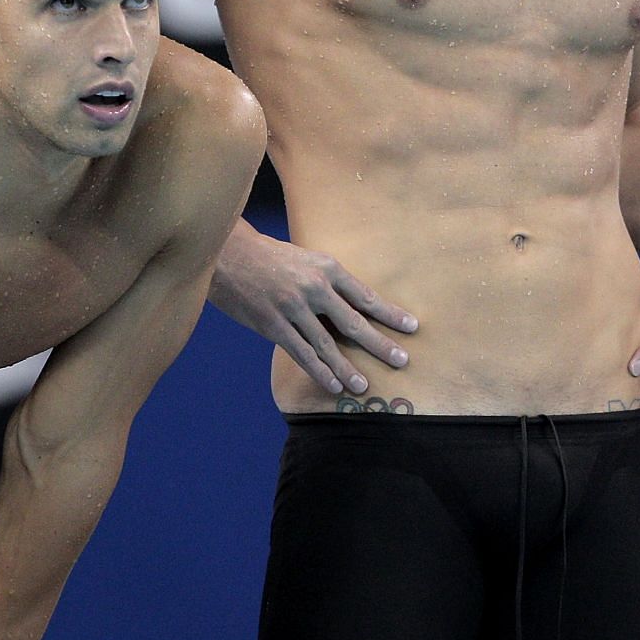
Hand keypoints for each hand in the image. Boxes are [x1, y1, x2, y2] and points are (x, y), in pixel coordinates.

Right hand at [208, 223, 416, 394]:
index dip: (390, 314)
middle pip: (354, 323)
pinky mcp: (273, 324)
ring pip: (327, 345)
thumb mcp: (305, 259)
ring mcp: (293, 308)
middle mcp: (314, 287)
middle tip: (401, 361)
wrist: (227, 253)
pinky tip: (332, 385)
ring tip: (363, 386)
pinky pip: (301, 353)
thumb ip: (327, 283)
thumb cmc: (269, 257)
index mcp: (327, 268)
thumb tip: (351, 308)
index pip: (366, 296)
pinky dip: (318, 371)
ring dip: (347, 369)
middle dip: (380, 345)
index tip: (412, 327)